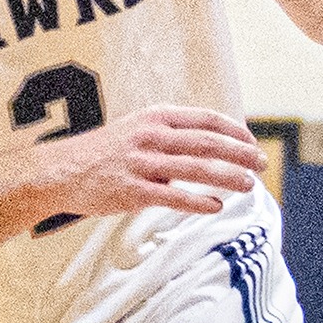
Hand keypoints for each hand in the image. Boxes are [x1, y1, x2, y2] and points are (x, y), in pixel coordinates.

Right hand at [40, 105, 265, 218]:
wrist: (61, 170)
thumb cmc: (105, 151)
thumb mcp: (137, 128)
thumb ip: (170, 134)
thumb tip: (210, 145)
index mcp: (155, 117)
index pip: (205, 119)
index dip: (234, 130)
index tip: (252, 142)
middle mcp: (151, 136)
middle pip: (207, 142)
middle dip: (240, 153)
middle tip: (262, 163)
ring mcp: (141, 163)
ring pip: (196, 169)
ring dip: (228, 177)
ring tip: (250, 186)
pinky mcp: (132, 190)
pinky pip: (173, 197)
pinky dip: (198, 202)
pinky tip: (217, 205)